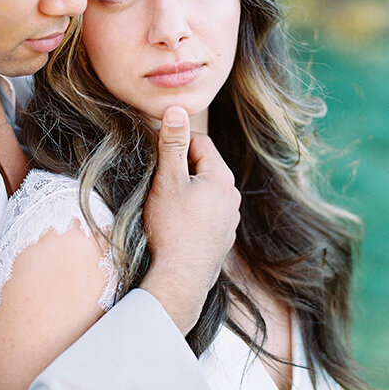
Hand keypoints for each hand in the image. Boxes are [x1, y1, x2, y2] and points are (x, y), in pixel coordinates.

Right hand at [140, 106, 239, 334]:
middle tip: (157, 183)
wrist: (181, 280)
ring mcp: (229, 220)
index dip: (176, 145)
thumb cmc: (171, 228)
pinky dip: (192, 213)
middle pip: (203, 167)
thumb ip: (172, 144)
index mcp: (221, 178)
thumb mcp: (167, 180)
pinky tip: (176, 227)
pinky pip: (207, 214)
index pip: (200, 143)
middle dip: (181, 169)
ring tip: (165, 206)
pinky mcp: (222, 239)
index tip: (157, 156)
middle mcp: (231, 197)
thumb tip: (176, 109)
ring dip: (186, 192)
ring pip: (205, 192)